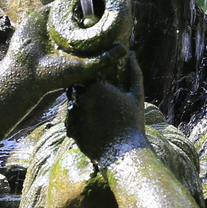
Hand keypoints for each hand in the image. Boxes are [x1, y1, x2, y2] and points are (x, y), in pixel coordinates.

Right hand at [1, 7, 124, 97]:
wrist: (24, 73)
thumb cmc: (54, 76)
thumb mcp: (83, 68)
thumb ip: (103, 59)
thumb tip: (124, 48)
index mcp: (79, 47)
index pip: (96, 30)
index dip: (105, 21)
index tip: (117, 12)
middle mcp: (68, 36)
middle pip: (84, 17)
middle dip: (94, 8)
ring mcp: (54, 27)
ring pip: (69, 9)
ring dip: (79, 0)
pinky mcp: (42, 18)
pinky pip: (55, 5)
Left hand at [66, 54, 148, 168]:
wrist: (124, 154)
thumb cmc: (133, 122)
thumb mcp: (136, 95)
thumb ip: (134, 71)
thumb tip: (132, 53)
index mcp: (95, 86)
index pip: (87, 74)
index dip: (93, 78)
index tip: (102, 85)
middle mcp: (80, 98)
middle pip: (78, 89)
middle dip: (86, 93)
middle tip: (102, 104)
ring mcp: (73, 114)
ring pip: (74, 105)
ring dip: (82, 108)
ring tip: (101, 119)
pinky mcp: (70, 129)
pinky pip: (72, 121)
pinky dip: (80, 123)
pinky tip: (96, 131)